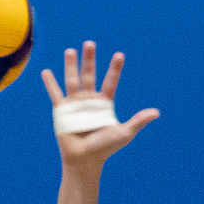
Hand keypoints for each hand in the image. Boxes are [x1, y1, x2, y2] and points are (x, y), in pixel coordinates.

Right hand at [42, 41, 158, 169]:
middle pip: (89, 74)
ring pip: (72, 80)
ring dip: (70, 65)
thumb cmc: (105, 148)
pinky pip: (55, 94)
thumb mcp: (124, 133)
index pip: (110, 81)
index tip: (119, 55)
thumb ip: (138, 121)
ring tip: (70, 51)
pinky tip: (46, 72)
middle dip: (89, 59)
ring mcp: (75, 104)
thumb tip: (156, 113)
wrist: (85, 160)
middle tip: (89, 43)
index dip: (114, 69)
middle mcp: (89, 100)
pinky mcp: (62, 111)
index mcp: (105, 103)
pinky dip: (50, 83)